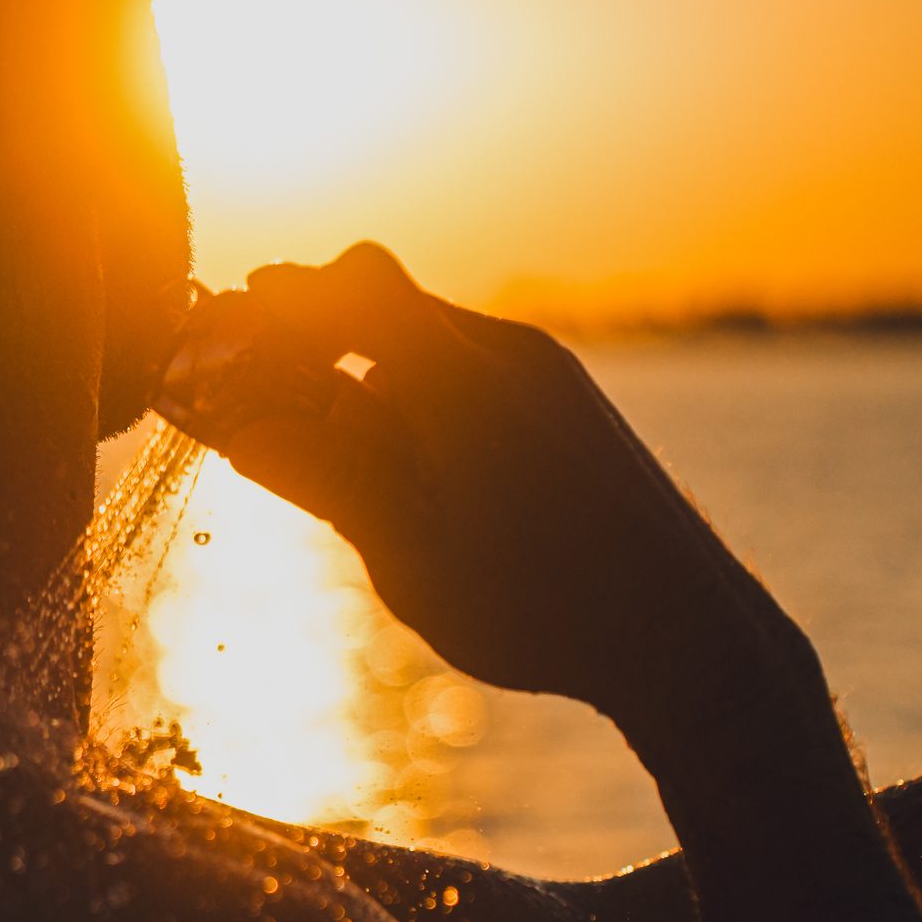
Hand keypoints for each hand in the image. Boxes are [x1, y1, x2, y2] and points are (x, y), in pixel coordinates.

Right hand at [162, 244, 813, 747]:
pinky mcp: (571, 403)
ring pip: (427, 337)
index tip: (227, 335)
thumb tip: (241, 428)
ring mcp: (549, 373)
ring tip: (338, 461)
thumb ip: (325, 479)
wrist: (694, 638)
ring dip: (367, 374)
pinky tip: (411, 475)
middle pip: (384, 298)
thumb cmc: (547, 609)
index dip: (279, 300)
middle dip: (312, 337)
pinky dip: (419, 397)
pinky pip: (471, 368)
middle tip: (261, 399)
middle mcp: (510, 353)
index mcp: (461, 381)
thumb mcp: (409, 555)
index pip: (350, 283)